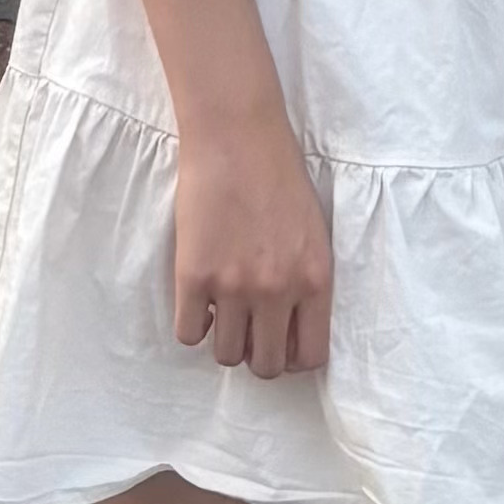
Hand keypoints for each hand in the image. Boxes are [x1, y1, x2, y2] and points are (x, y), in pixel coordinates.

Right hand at [171, 112, 332, 380]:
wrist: (236, 137)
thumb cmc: (279, 177)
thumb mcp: (313, 233)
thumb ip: (306, 282)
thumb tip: (288, 327)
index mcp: (315, 280)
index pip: (309, 357)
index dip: (291, 356)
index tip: (279, 340)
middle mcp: (278, 290)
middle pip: (266, 366)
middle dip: (256, 353)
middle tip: (247, 329)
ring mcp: (234, 287)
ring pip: (226, 355)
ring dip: (223, 339)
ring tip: (222, 310)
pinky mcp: (194, 277)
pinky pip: (188, 334)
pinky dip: (193, 323)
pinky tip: (199, 298)